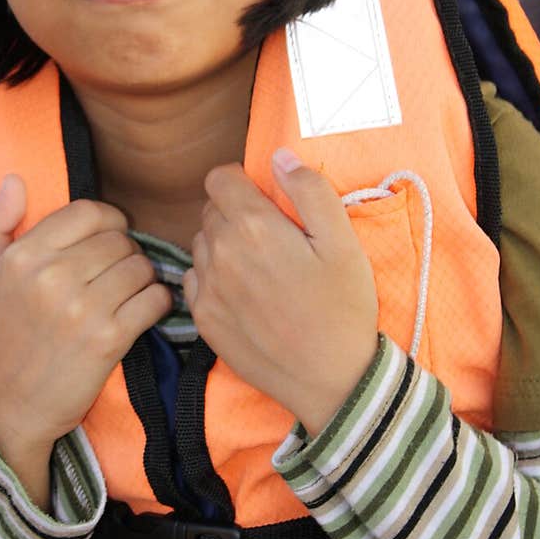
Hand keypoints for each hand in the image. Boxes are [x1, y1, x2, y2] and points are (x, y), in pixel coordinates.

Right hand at [0, 175, 171, 480]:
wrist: (8, 407)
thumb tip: (14, 180)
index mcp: (22, 256)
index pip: (88, 212)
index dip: (107, 221)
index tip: (108, 239)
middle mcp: (51, 277)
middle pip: (119, 239)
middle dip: (125, 253)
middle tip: (116, 274)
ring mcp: (81, 308)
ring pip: (140, 266)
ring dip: (142, 278)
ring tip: (127, 294)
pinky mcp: (108, 339)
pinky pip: (154, 299)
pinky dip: (157, 303)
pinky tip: (141, 313)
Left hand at [183, 148, 378, 437]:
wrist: (331, 381)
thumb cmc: (343, 308)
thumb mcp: (344, 243)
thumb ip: (311, 191)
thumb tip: (279, 157)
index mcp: (253, 226)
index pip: (219, 178)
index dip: (242, 182)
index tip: (265, 200)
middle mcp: (220, 252)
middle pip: (210, 209)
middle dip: (235, 213)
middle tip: (272, 238)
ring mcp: (207, 288)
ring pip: (201, 243)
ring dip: (223, 244)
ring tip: (260, 267)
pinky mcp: (203, 318)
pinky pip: (196, 278)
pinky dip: (214, 276)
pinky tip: (245, 293)